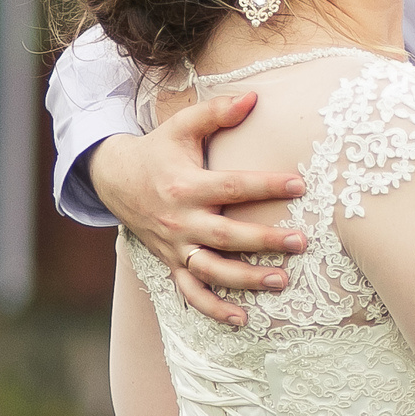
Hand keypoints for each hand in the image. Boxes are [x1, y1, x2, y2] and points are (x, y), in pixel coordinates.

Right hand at [85, 90, 306, 326]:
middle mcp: (180, 220)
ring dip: (245, 280)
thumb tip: (253, 97)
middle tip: (300, 241)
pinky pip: (191, 292)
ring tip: (281, 281)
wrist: (115, 179)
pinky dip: (213, 308)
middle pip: (225, 236)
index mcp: (185, 185)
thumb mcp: (183, 126)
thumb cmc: (158, 150)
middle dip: (263, 241)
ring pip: (211, 270)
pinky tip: (243, 318)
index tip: (298, 184)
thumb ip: (217, 113)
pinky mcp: (171, 263)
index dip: (264, 186)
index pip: (230, 187)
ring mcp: (175, 246)